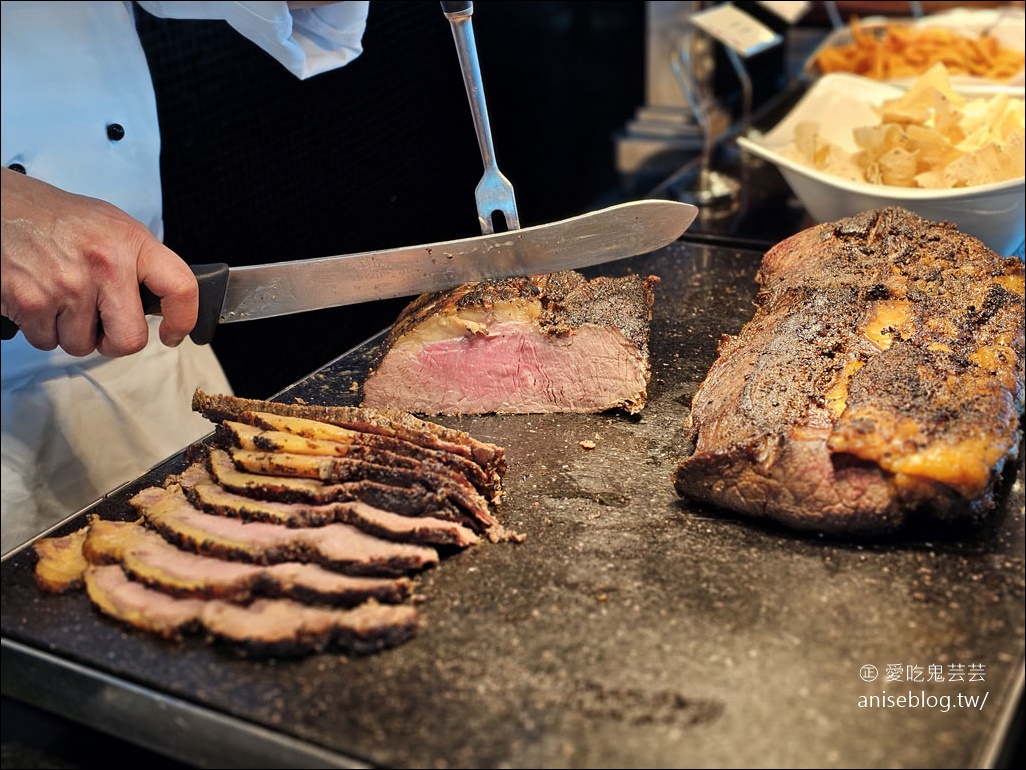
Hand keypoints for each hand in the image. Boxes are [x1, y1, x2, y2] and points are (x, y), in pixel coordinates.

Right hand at [0, 168, 197, 356]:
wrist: (2, 207)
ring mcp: (69, 286)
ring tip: (61, 297)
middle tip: (102, 324)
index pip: (181, 287)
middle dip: (114, 341)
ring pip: (82, 345)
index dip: (183, 319)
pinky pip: (47, 341)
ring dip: (71, 332)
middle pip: (130, 339)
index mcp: (131, 242)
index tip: (173, 333)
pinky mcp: (32, 303)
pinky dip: (42, 329)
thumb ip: (139, 263)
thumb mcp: (111, 227)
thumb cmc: (56, 219)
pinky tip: (39, 298)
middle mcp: (105, 264)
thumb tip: (160, 303)